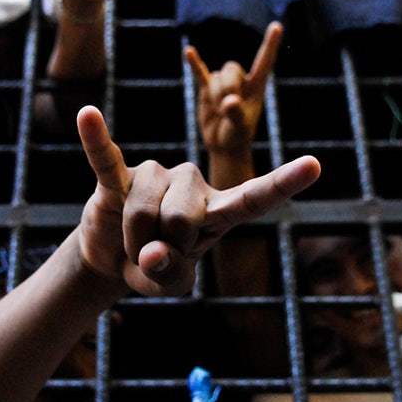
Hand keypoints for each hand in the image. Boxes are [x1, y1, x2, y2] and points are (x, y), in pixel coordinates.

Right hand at [75, 106, 318, 295]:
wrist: (112, 259)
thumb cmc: (153, 268)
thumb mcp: (169, 286)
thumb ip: (171, 276)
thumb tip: (151, 253)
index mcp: (218, 211)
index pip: (255, 198)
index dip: (283, 183)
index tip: (314, 166)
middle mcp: (193, 184)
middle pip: (180, 220)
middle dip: (160, 251)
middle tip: (152, 256)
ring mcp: (157, 175)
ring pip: (145, 212)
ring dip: (133, 241)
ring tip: (132, 242)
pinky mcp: (119, 175)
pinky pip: (106, 159)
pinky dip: (95, 140)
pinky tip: (87, 115)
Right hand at [187, 21, 281, 156]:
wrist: (223, 144)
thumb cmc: (237, 136)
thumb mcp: (240, 127)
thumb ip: (236, 113)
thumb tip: (229, 100)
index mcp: (257, 87)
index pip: (264, 61)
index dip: (270, 44)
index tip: (277, 26)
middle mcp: (241, 81)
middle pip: (232, 68)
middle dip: (227, 85)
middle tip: (227, 106)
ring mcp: (223, 83)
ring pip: (217, 75)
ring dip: (216, 93)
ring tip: (220, 111)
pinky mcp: (207, 89)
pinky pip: (200, 72)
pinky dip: (195, 63)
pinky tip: (188, 51)